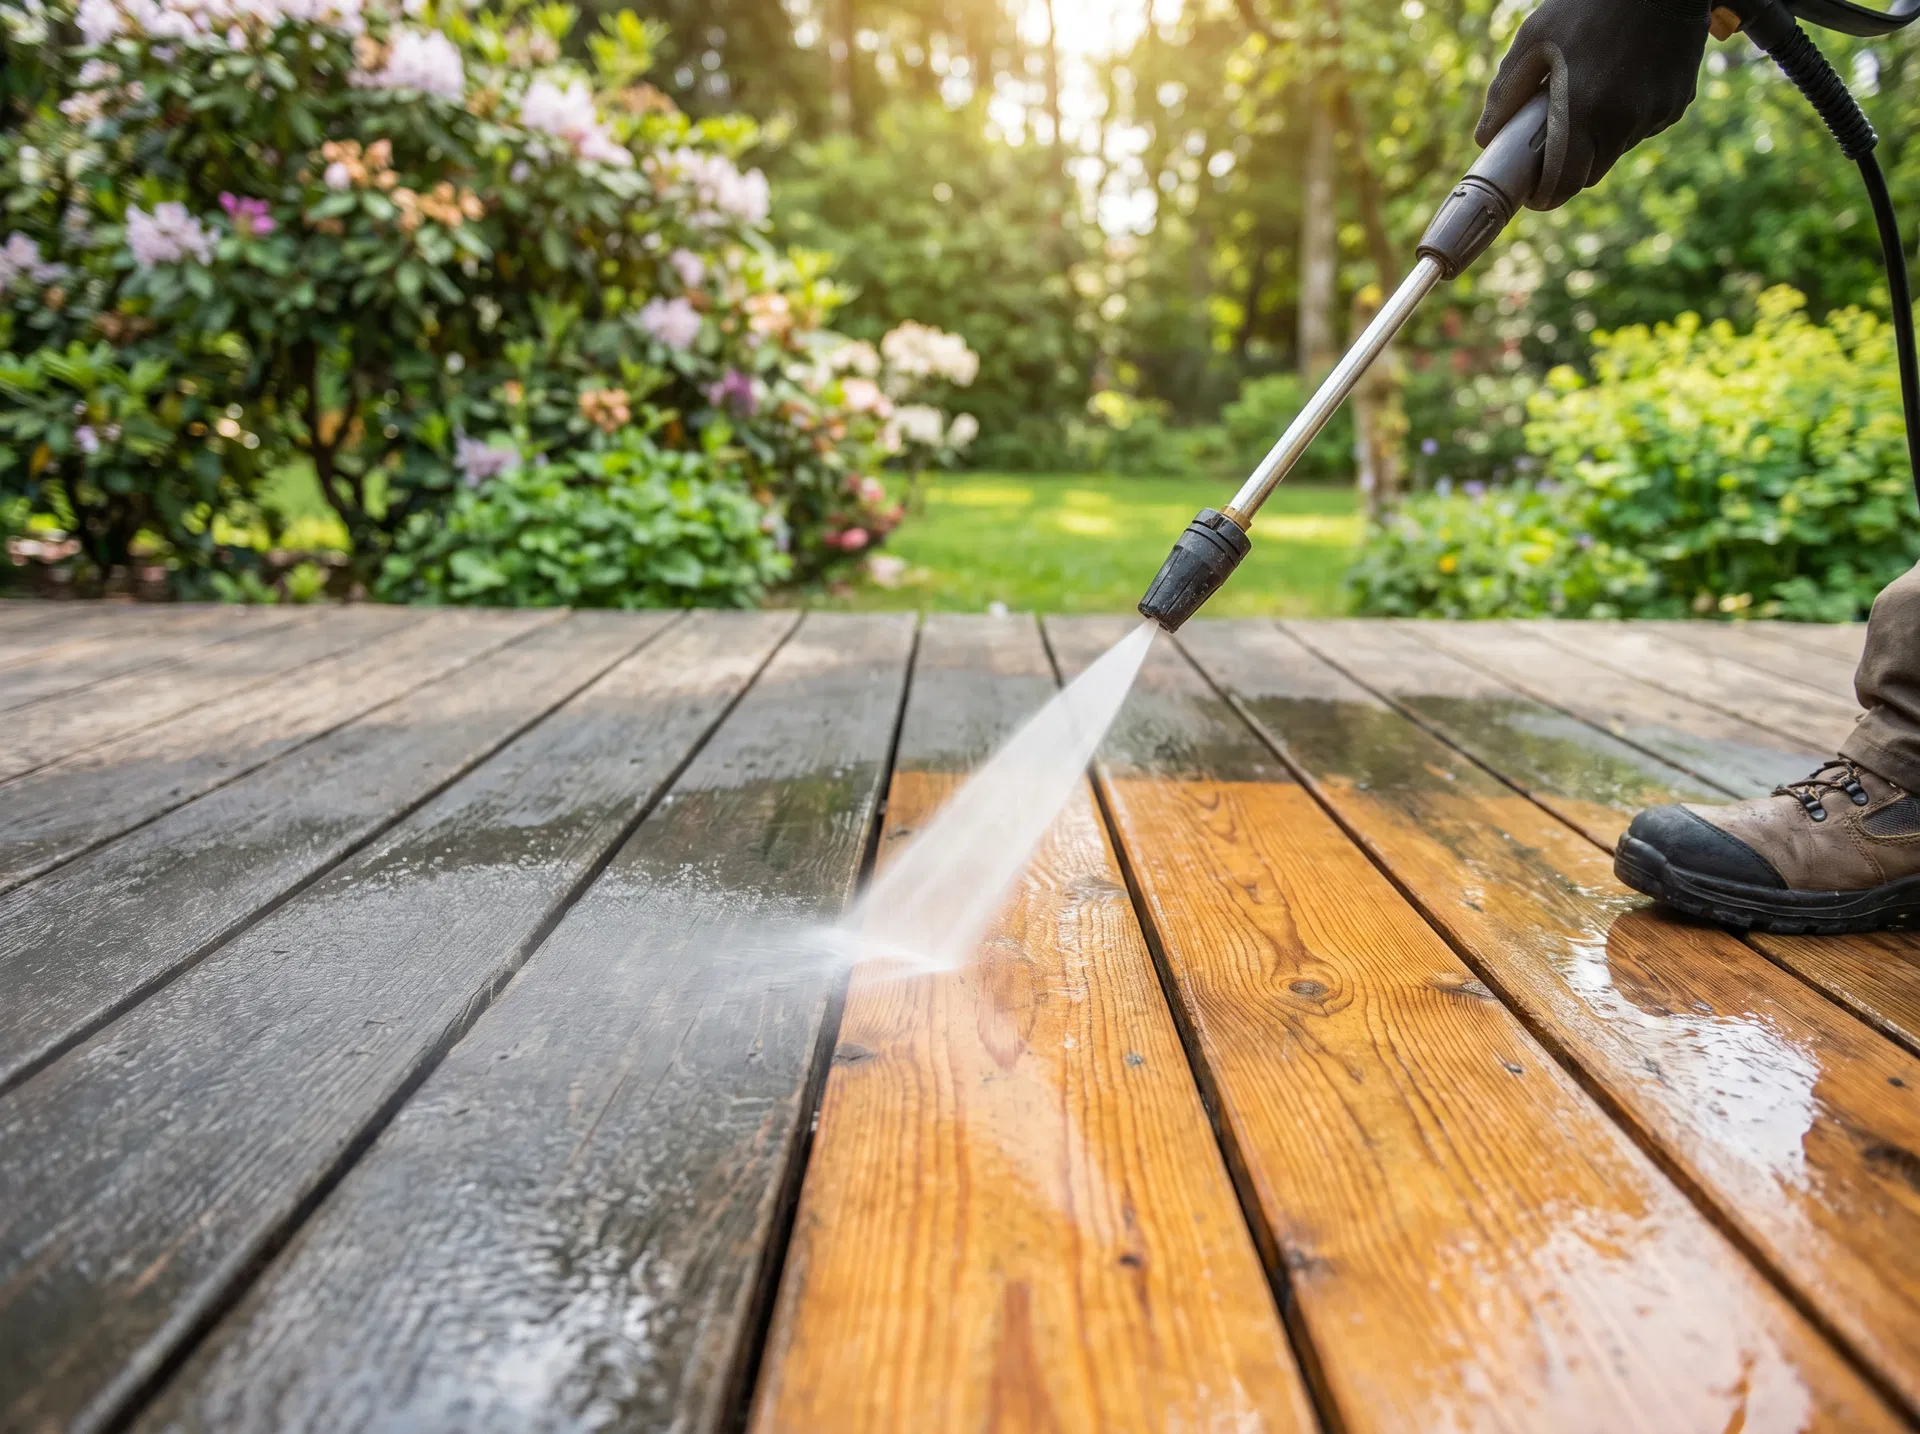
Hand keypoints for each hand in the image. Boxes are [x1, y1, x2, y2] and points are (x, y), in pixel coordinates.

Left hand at [1477, 0, 1709, 210]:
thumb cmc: (1588, 5)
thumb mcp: (1534, 39)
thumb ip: (1505, 94)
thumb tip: (1485, 139)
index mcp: (1584, 110)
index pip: (1563, 184)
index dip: (1544, 195)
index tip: (1531, 192)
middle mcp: (1624, 121)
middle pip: (1590, 175)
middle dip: (1568, 168)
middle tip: (1552, 143)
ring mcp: (1656, 114)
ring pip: (1617, 151)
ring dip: (1598, 140)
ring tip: (1588, 97)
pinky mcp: (1678, 103)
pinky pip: (1643, 127)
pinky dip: (1627, 119)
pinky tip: (1621, 83)